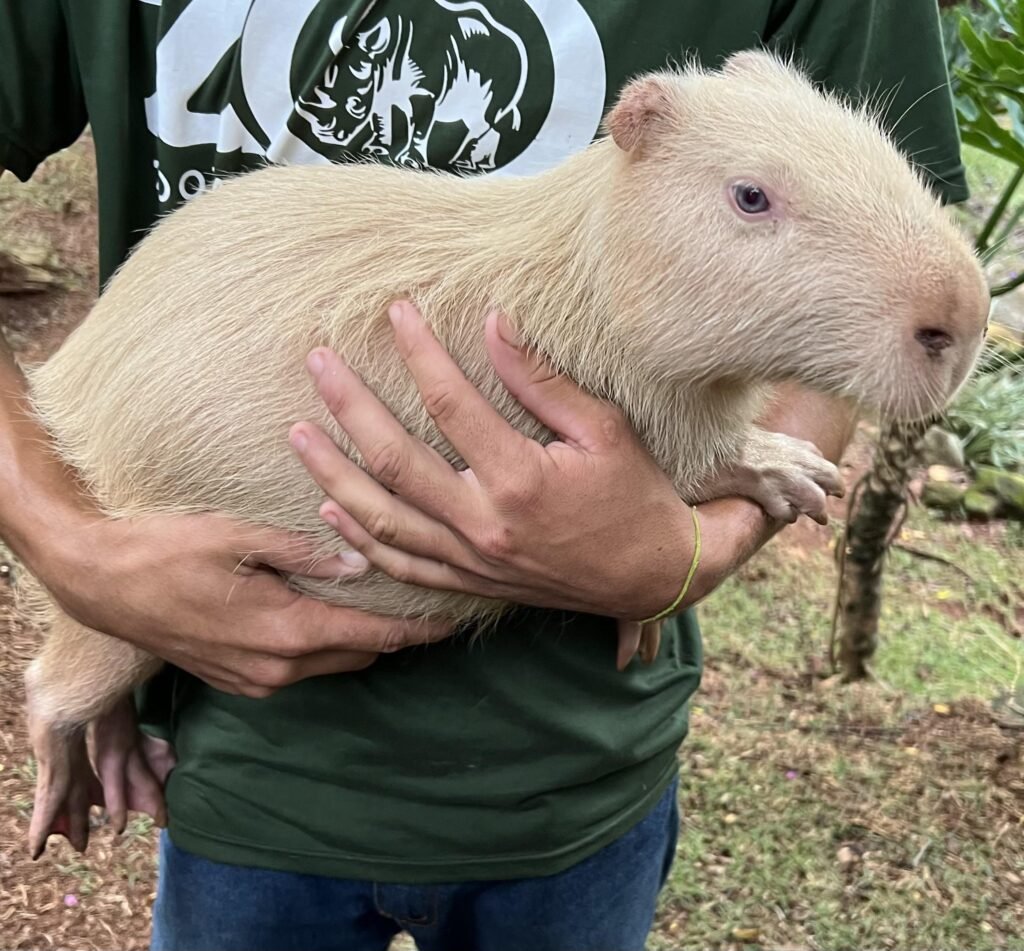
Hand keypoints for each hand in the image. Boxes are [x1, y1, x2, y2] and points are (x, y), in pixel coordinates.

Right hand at [38, 510, 451, 696]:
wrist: (100, 586)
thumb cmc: (168, 550)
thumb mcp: (240, 535)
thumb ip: (305, 551)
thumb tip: (361, 558)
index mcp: (288, 632)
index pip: (375, 635)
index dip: (419, 628)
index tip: (453, 617)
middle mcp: (278, 668)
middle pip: (360, 654)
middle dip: (396, 633)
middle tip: (424, 598)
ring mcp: (256, 681)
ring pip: (332, 663)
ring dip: (360, 638)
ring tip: (385, 602)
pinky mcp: (237, 681)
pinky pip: (300, 669)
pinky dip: (325, 646)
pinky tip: (329, 613)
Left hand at [289, 301, 701, 624]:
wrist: (650, 573)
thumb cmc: (635, 494)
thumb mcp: (604, 429)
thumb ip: (542, 380)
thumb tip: (495, 322)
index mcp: (520, 479)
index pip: (450, 403)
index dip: (419, 352)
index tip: (396, 311)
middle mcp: (484, 523)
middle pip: (395, 460)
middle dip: (349, 406)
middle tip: (317, 363)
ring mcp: (471, 559)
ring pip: (382, 519)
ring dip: (333, 474)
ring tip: (297, 434)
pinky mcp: (470, 582)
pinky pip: (401, 566)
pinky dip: (360, 540)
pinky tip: (330, 509)